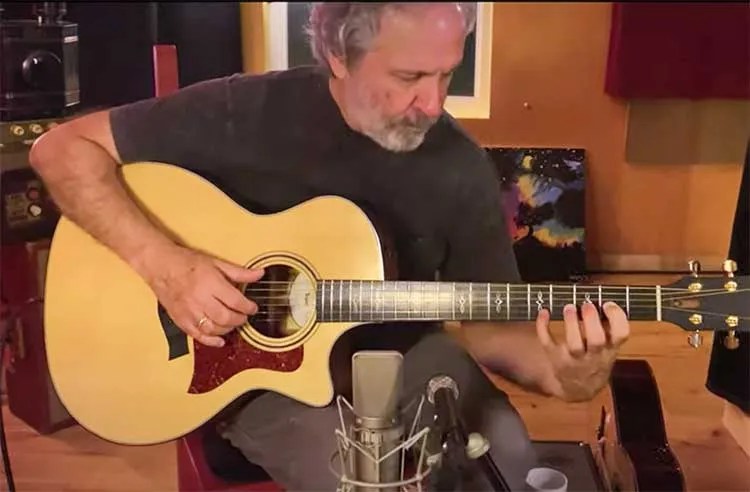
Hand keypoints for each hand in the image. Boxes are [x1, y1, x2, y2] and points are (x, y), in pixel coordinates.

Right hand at [144, 245, 263, 347]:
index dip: (248, 307)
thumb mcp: (216, 263)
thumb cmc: (188, 262)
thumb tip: (260, 274)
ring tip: (232, 323)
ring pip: (213, 328)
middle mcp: (199, 299)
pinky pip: (198, 335)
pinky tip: (220, 340)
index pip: (235, 301)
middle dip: (240, 320)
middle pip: (226, 317)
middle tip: (244, 317)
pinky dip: (211, 341)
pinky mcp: (180, 320)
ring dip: (227, 329)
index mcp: (210, 283)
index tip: (253, 308)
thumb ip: (239, 272)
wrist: (160, 265)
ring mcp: (189, 311)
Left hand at [536, 301, 628, 401]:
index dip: (617, 318)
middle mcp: (594, 356)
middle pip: (596, 341)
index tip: (608, 304)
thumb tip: (603, 302)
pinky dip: (543, 326)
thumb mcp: (609, 349)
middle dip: (592, 321)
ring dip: (571, 324)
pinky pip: (547, 342)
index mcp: (610, 350)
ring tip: (569, 307)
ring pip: (574, 344)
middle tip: (587, 305)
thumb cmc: (595, 360)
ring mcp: (574, 359)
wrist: (579, 389)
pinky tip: (544, 312)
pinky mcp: (555, 358)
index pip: (621, 335)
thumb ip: (608, 330)